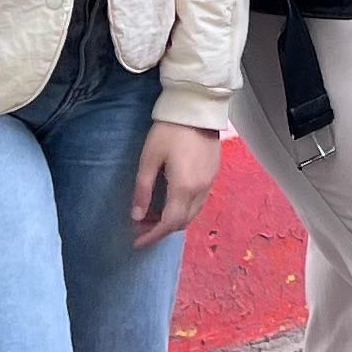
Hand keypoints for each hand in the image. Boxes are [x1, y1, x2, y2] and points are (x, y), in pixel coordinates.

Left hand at [132, 122, 222, 245]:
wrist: (197, 108)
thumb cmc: (169, 131)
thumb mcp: (149, 159)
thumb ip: (143, 189)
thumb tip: (137, 216)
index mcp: (184, 187)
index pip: (169, 223)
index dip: (152, 236)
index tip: (137, 242)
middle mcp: (200, 189)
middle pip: (182, 222)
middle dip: (162, 230)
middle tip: (142, 227)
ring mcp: (210, 182)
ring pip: (193, 213)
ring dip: (174, 220)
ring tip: (153, 215)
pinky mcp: (213, 173)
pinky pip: (199, 202)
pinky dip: (184, 209)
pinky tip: (171, 201)